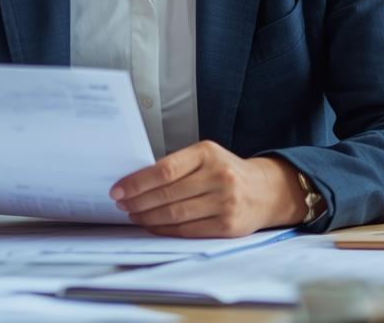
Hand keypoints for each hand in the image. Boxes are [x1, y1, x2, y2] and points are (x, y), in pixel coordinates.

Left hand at [111, 140, 302, 236]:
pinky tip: (153, 225)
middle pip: (167, 194)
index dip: (137, 182)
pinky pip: (187, 230)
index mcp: (207, 153)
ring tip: (134, 215)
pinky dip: (165, 229)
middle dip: (138, 201)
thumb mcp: (206, 157)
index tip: (118, 190)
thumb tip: (136, 183)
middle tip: (121, 205)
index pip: (164, 169)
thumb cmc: (227, 171)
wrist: (265, 190)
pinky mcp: (227, 225)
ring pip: (175, 214)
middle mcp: (218, 176)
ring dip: (148, 217)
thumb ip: (178, 166)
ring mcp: (225, 202)